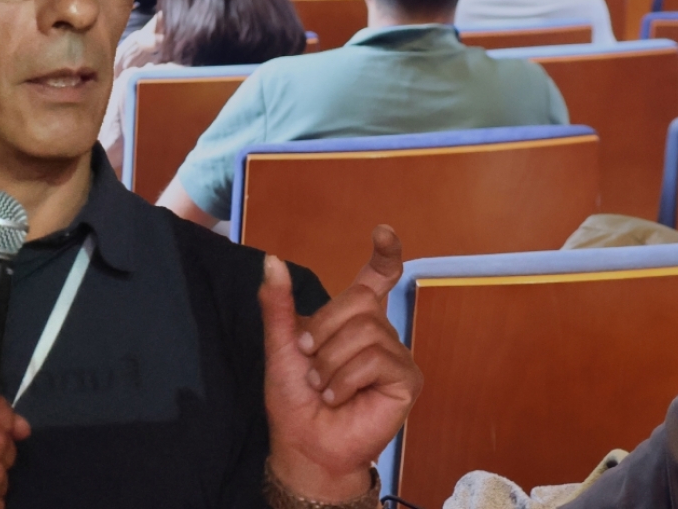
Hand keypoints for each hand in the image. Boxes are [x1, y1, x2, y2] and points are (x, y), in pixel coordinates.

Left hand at [260, 225, 422, 501]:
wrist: (305, 446)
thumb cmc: (295, 401)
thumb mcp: (281, 347)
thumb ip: (278, 305)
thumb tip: (271, 260)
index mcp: (354, 320)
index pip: (379, 278)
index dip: (386, 253)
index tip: (384, 232)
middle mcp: (380, 333)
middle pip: (360, 301)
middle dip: (323, 330)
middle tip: (308, 360)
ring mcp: (396, 356)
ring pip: (366, 332)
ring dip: (330, 363)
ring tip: (324, 388)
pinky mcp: (406, 380)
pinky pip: (375, 360)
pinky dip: (346, 379)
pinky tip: (339, 397)